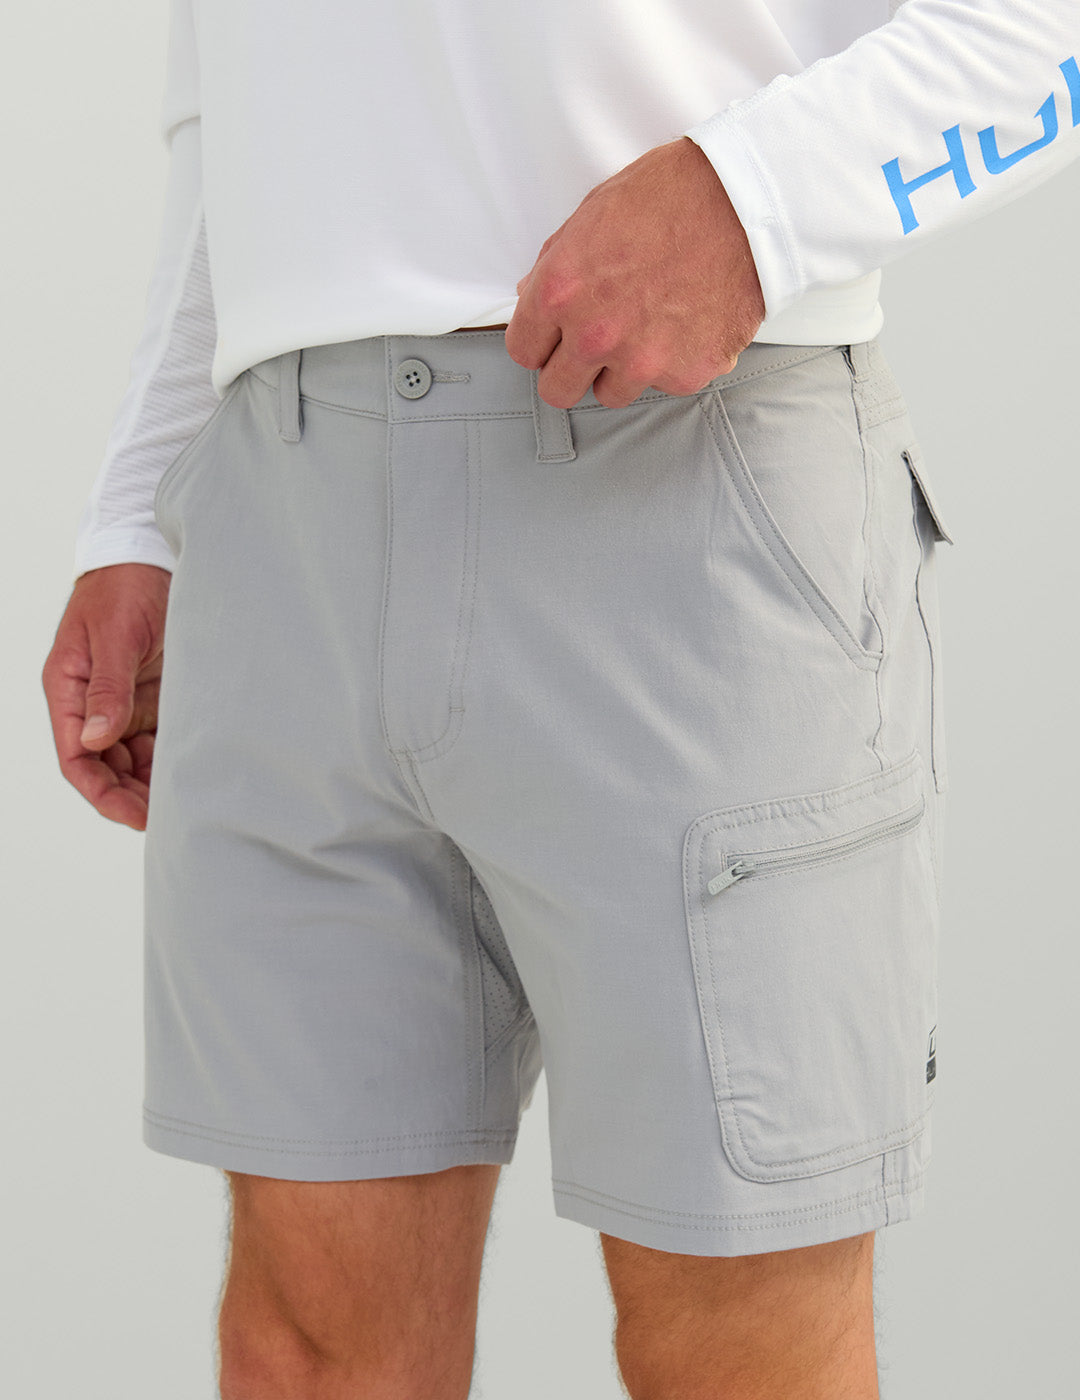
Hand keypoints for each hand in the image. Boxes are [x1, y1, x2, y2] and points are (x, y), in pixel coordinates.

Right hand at [42, 562, 171, 830]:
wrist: (152, 554)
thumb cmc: (124, 587)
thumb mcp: (115, 637)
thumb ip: (107, 690)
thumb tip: (93, 741)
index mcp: (67, 689)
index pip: (75, 756)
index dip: (101, 791)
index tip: (132, 815)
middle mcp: (90, 702)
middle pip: (103, 766)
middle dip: (129, 796)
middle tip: (167, 818)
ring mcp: (121, 701)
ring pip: (130, 759)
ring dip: (150, 783)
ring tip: (183, 802)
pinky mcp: (150, 696)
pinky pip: (155, 739)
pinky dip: (168, 761)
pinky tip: (192, 775)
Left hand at [505, 136, 765, 409]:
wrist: (745, 200)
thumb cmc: (670, 195)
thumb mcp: (593, 215)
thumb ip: (556, 265)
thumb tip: (532, 297)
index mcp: (560, 293)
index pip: (523, 351)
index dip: (540, 341)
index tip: (554, 338)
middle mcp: (595, 336)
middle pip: (557, 391)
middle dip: (569, 370)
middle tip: (593, 347)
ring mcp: (641, 361)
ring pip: (611, 393)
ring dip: (621, 369)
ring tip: (648, 325)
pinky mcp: (685, 374)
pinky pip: (665, 382)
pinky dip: (673, 360)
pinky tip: (688, 320)